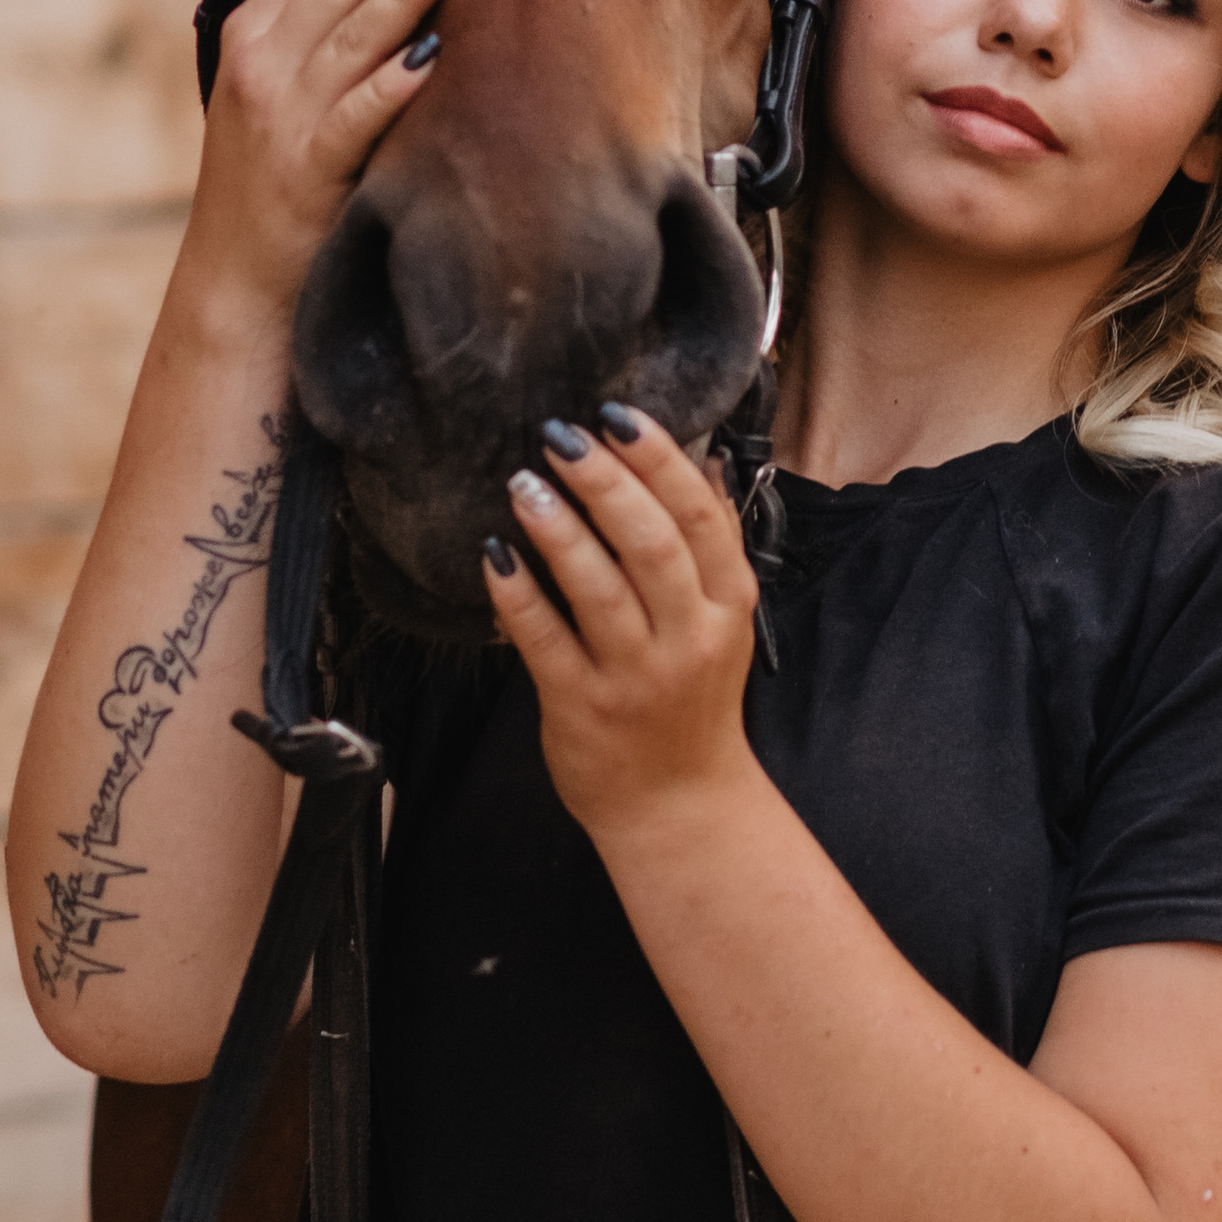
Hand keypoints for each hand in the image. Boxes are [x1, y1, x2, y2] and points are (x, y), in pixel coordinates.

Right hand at [170, 0, 463, 336]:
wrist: (233, 280)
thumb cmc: (272, 178)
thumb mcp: (281, 87)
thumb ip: (320, 30)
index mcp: (253, 30)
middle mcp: (259, 60)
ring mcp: (280, 115)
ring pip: (348, 35)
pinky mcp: (305, 170)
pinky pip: (354, 118)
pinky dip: (391, 85)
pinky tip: (431, 56)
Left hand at [484, 410, 760, 849]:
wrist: (678, 806)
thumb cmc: (692, 701)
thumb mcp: (723, 621)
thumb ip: (713, 543)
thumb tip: (708, 461)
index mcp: (725, 605)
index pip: (698, 516)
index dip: (657, 458)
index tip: (615, 415)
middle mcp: (687, 638)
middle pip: (650, 544)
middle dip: (604, 481)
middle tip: (559, 436)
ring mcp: (635, 676)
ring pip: (598, 589)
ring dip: (559, 529)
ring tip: (524, 482)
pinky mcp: (582, 707)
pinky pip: (544, 641)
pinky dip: (518, 595)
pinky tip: (495, 555)